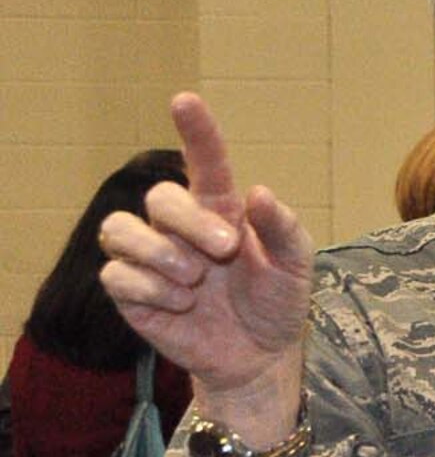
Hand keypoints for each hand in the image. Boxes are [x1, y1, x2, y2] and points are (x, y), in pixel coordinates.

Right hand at [98, 94, 313, 442]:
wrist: (260, 355)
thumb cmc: (276, 302)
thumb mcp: (296, 267)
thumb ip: (284, 229)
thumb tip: (259, 192)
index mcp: (220, 209)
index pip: (204, 161)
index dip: (196, 130)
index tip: (185, 101)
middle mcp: (179, 226)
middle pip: (160, 197)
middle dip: (190, 221)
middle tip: (224, 251)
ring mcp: (150, 256)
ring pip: (120, 228)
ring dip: (161, 254)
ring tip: (195, 281)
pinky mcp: (131, 291)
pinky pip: (117, 275)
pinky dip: (151, 290)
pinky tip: (181, 305)